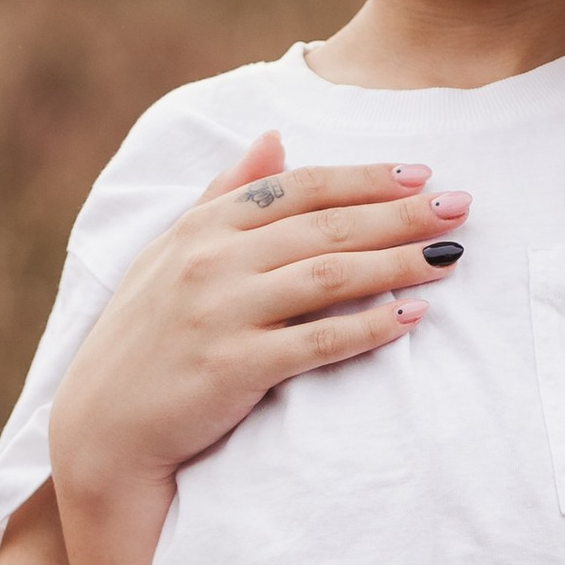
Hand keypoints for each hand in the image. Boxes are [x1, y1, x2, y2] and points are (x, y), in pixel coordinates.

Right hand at [48, 134, 470, 491]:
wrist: (102, 427)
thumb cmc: (143, 336)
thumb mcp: (170, 251)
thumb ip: (224, 193)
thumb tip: (274, 137)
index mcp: (203, 226)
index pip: (299, 187)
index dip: (365, 178)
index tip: (421, 173)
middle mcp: (213, 260)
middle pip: (327, 226)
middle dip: (401, 213)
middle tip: (461, 207)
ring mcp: (224, 312)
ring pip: (331, 276)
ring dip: (399, 263)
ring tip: (451, 257)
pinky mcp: (236, 367)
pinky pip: (319, 340)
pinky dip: (370, 326)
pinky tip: (413, 317)